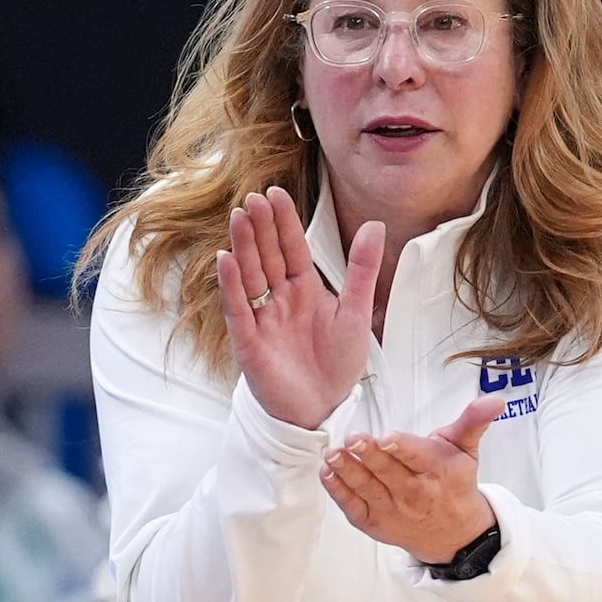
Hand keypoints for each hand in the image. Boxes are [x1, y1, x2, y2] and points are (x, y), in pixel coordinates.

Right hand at [217, 186, 383, 429]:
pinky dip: (232, 285)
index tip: (275, 193)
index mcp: (305, 289)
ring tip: (239, 217)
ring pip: (250, 275)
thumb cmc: (337, 363)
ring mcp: (262, 318)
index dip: (284, 222)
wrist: (321, 408)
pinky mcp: (249, 341)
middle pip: (267, 256)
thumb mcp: (355, 312)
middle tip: (253, 198)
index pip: (291, 248)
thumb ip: (362, 270)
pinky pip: (238, 308)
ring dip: (244, 247)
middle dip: (261, 227)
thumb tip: (375, 225)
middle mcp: (280, 298)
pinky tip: (226, 259)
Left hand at [320, 395, 504, 563]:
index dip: (400, 446)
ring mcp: (392, 510)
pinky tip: (328, 474)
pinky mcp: (374, 523)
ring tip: (333, 454)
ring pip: (367, 488)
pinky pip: (353, 507)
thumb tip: (495, 400)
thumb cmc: (454, 483)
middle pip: (387, 471)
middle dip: (368, 455)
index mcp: (437, 470)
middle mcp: (414, 493)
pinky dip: (338, 491)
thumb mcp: (466, 450)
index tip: (385, 437)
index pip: (416, 456)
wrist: (453, 534)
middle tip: (351, 439)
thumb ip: (473, 421)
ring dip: (347, 470)